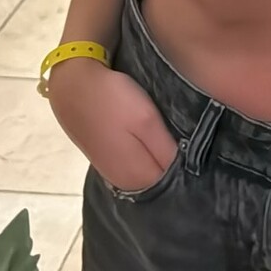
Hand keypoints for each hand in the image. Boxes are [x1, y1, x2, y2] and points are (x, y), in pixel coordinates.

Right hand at [46, 57, 179, 192]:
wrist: (72, 87)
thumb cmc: (114, 101)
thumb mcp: (147, 120)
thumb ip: (167, 151)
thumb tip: (187, 172)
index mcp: (140, 177)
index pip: (177, 181)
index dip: (189, 165)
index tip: (198, 147)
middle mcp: (126, 183)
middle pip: (162, 178)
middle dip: (175, 163)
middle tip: (188, 138)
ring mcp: (113, 173)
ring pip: (148, 170)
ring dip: (159, 158)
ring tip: (170, 135)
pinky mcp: (106, 160)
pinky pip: (135, 163)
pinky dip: (144, 154)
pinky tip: (147, 137)